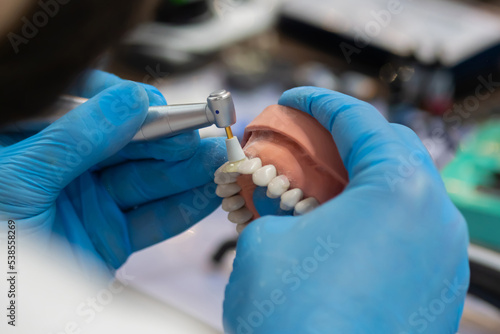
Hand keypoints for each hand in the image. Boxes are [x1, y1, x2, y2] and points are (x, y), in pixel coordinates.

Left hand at [0, 70, 225, 276]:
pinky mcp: (111, 236)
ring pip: (147, 181)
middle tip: (206, 134)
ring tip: (220, 160)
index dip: (128, 103)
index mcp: (37, 142)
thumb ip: (78, 138)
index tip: (157, 105)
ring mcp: (92, 202)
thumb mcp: (21, 179)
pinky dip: (182, 209)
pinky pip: (151, 220)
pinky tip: (208, 194)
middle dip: (170, 141)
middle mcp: (68, 168)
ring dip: (187, 172)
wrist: (2, 307)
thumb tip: (132, 100)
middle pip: (129, 144)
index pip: (90, 106)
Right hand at [223, 87, 468, 333]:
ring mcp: (441, 260)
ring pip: (402, 194)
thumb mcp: (265, 242)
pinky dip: (372, 219)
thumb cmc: (297, 320)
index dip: (319, 103)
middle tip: (305, 143)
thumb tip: (275, 201)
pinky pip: (406, 234)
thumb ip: (275, 207)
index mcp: (400, 191)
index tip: (295, 100)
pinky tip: (335, 232)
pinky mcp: (433, 292)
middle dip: (344, 140)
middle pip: (391, 151)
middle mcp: (435, 220)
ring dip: (358, 182)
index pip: (359, 121)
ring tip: (316, 189)